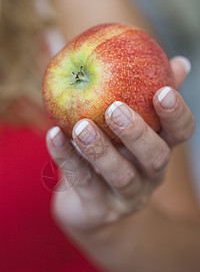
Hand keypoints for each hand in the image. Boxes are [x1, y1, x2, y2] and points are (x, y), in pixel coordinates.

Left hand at [46, 56, 193, 231]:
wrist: (90, 205)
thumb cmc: (111, 154)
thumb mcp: (126, 128)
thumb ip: (144, 93)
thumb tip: (179, 62)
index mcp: (158, 150)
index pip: (180, 133)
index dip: (176, 114)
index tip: (162, 90)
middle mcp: (149, 176)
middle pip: (156, 158)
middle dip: (137, 133)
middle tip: (114, 108)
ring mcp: (126, 197)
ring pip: (120, 176)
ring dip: (101, 150)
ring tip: (81, 127)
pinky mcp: (99, 210)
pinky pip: (83, 183)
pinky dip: (67, 158)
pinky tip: (53, 136)